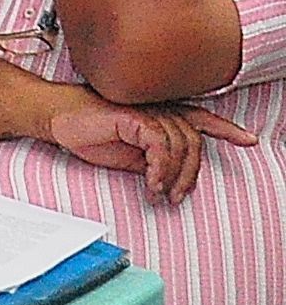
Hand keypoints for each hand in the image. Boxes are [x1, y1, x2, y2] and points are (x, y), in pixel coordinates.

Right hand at [45, 91, 258, 202]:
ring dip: (173, 176)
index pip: (201, 118)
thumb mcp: (128, 153)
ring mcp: (147, 109)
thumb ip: (153, 159)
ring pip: (181, 146)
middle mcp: (157, 108)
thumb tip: (171, 177)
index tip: (248, 140)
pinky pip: (161, 146)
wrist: (55, 117)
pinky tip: (150, 181)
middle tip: (176, 196)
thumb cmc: (86, 132)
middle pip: (194, 142)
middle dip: (190, 175)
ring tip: (158, 191)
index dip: (226, 129)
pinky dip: (160, 168)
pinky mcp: (135, 116)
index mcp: (158, 114)